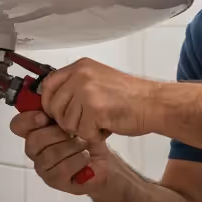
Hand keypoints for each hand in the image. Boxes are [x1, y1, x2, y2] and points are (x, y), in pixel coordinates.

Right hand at [11, 111, 111, 194]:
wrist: (104, 163)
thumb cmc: (88, 141)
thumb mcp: (77, 121)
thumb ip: (61, 112)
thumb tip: (54, 102)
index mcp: (36, 132)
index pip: (18, 125)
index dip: (28, 119)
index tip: (45, 117)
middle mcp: (35, 151)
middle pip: (33, 139)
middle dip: (58, 133)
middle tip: (75, 133)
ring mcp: (43, 167)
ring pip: (49, 154)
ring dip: (72, 146)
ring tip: (84, 145)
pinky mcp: (54, 181)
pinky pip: (62, 168)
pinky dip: (78, 159)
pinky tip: (86, 157)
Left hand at [39, 58, 157, 140]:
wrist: (153, 103)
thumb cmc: (131, 96)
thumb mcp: (98, 80)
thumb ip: (76, 86)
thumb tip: (53, 103)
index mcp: (80, 67)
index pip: (48, 84)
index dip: (48, 103)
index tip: (55, 113)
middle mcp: (80, 75)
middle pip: (54, 106)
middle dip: (66, 120)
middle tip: (84, 122)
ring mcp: (86, 91)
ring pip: (66, 122)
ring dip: (82, 128)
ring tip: (100, 122)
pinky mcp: (93, 109)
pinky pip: (82, 131)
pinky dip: (94, 135)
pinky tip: (106, 127)